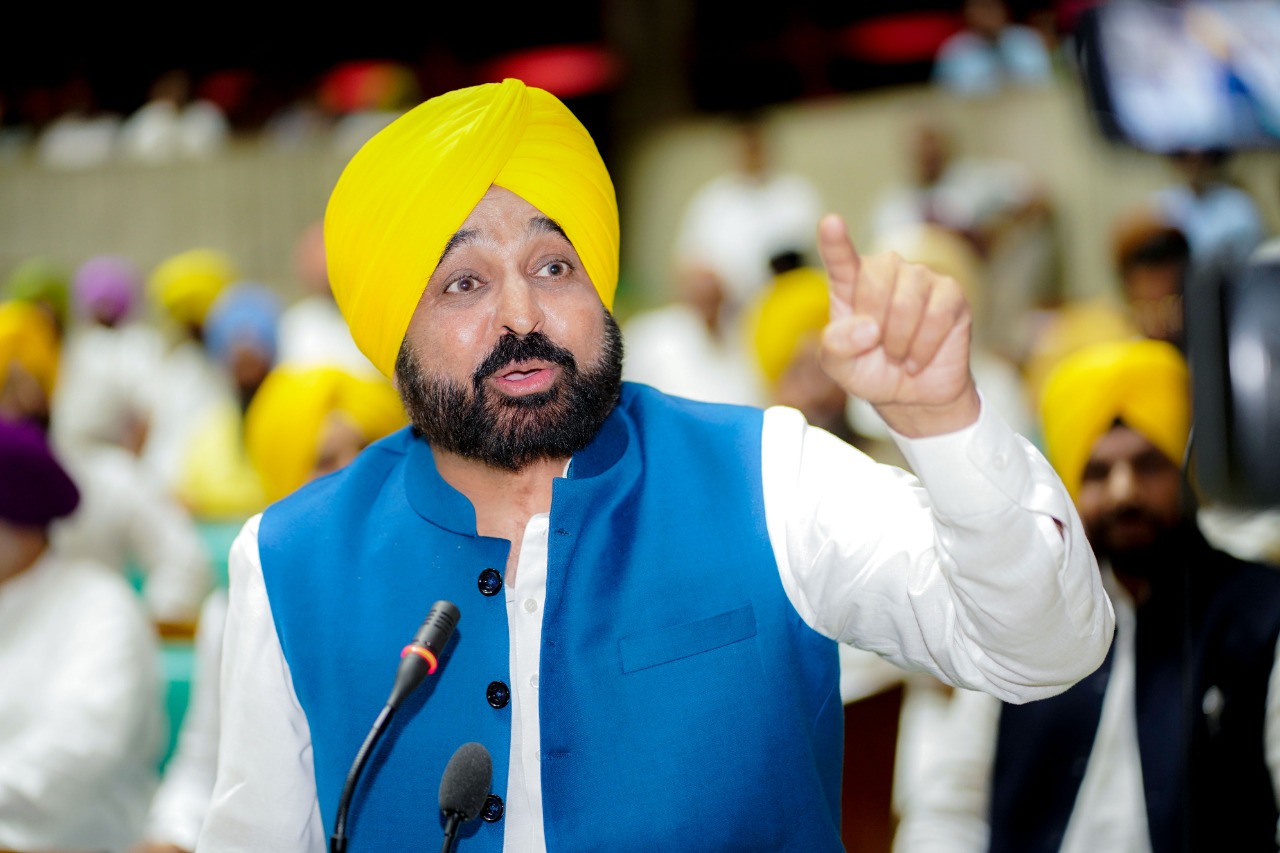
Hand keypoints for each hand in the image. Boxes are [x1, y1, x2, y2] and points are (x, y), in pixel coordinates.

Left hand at [816, 214, 979, 436]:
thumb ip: (836, 346)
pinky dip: (923, 347)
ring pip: (907, 302)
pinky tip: (917, 360)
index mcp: (850, 283)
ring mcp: (921, 278)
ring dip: (899, 342)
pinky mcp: (951, 293)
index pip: (841, 258)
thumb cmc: (870, 371)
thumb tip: (867, 328)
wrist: (913, 395)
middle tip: (878, 350)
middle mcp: (886, 271)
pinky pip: (937, 316)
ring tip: (898, 358)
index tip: (831, 222)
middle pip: (876, 280)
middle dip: (875, 325)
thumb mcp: (839, 366)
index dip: (835, 242)